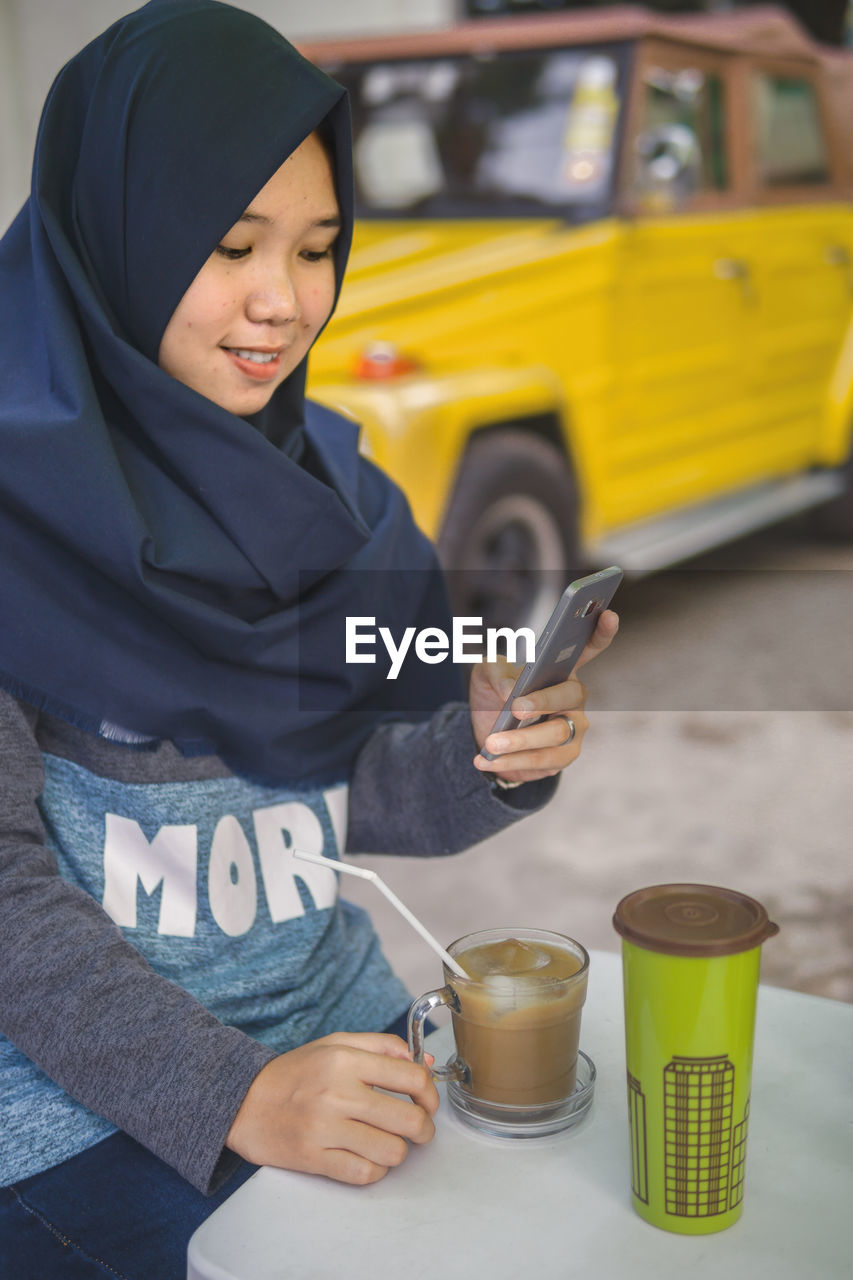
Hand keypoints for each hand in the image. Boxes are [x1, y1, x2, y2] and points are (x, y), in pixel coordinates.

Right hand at [225, 1032, 437, 1184]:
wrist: (244, 1102)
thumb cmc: (295, 1072)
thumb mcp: (336, 1044)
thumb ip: (382, 1046)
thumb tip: (426, 1062)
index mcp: (345, 1059)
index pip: (411, 1077)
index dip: (430, 1093)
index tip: (427, 1101)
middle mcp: (337, 1093)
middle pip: (409, 1119)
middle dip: (424, 1128)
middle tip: (420, 1129)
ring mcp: (325, 1129)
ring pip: (392, 1151)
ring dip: (399, 1151)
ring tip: (390, 1143)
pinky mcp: (314, 1159)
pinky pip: (365, 1173)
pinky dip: (376, 1169)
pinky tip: (370, 1158)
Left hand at [469, 609, 618, 785]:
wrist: (486, 737)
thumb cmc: (493, 697)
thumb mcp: (485, 675)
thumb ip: (495, 671)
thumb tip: (509, 690)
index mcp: (561, 669)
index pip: (588, 648)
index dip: (601, 633)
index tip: (608, 614)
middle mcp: (573, 698)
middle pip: (570, 695)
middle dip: (543, 701)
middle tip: (517, 708)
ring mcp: (573, 728)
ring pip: (555, 734)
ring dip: (520, 740)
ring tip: (490, 744)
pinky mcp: (564, 757)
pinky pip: (543, 760)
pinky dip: (512, 762)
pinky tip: (485, 760)